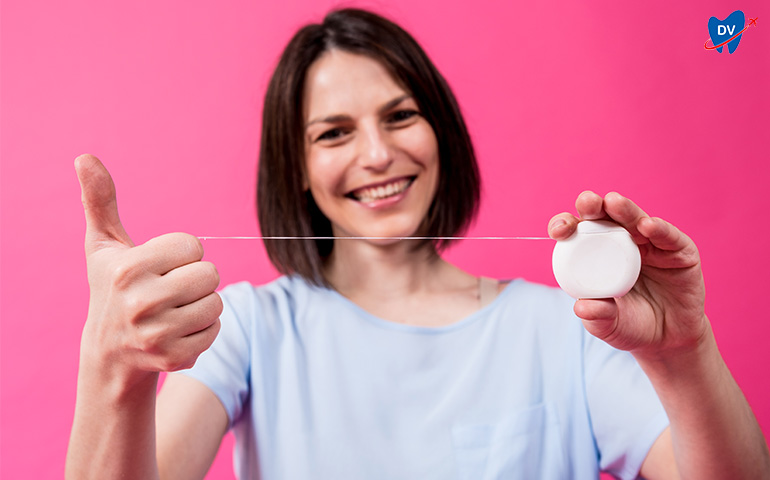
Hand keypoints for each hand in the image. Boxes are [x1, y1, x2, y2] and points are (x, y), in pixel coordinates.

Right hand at [75, 154, 221, 379]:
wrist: (111, 351)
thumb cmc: (112, 287)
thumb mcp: (104, 245)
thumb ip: (101, 200)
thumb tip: (85, 157)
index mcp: (128, 269)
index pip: (193, 246)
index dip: (182, 253)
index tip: (160, 266)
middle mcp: (141, 303)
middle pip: (210, 274)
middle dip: (196, 277)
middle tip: (170, 289)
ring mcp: (158, 334)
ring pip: (216, 302)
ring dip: (202, 303)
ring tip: (174, 309)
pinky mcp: (174, 357)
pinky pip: (216, 329)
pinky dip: (204, 328)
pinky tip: (178, 329)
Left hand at [548, 191, 707, 358]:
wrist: (669, 342)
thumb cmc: (631, 327)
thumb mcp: (608, 325)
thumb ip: (596, 316)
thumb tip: (581, 307)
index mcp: (596, 256)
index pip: (577, 234)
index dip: (566, 226)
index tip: (559, 231)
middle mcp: (623, 244)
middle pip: (605, 218)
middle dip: (594, 206)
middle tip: (586, 202)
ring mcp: (652, 246)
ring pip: (636, 220)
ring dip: (625, 210)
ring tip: (614, 202)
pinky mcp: (680, 252)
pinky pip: (670, 237)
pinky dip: (660, 229)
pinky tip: (648, 225)